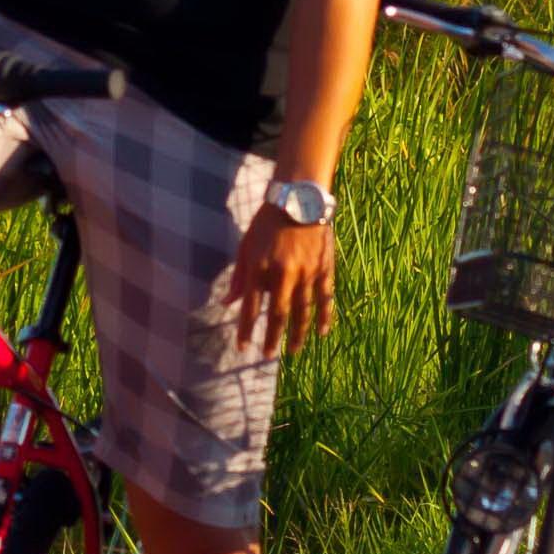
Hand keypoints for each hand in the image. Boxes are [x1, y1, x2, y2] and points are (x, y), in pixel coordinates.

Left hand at [226, 201, 337, 356]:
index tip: (243, 348)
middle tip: (267, 356)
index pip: (251, 308)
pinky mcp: (324, 268)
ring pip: (303, 311)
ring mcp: (306, 272)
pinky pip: (325, 298)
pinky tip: (321, 333)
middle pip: (278, 315)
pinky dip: (324, 317)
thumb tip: (228, 303)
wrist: (299, 198)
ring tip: (293, 351)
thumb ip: (239, 277)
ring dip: (297, 334)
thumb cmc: (267, 221)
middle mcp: (283, 274)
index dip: (246, 330)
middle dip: (272, 338)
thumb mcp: (246, 246)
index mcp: (260, 268)